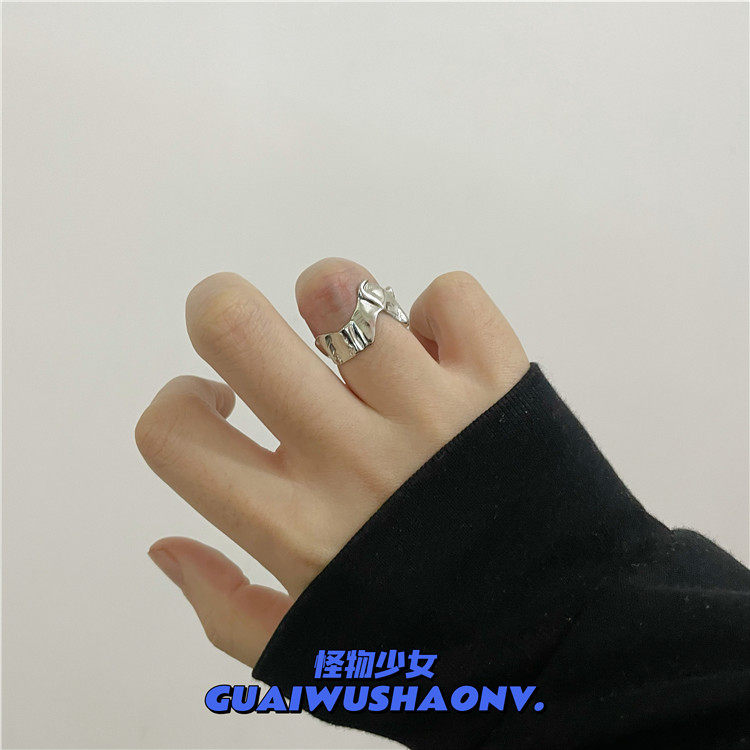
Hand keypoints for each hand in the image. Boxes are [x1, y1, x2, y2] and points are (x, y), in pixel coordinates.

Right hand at [136, 258, 528, 666]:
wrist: (580, 644)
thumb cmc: (435, 653)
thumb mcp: (316, 660)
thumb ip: (227, 610)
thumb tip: (163, 546)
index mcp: (294, 529)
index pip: (173, 431)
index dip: (179, 403)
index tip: (219, 410)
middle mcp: (351, 458)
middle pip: (233, 324)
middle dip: (221, 309)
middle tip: (258, 342)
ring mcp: (430, 412)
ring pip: (339, 289)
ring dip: (334, 303)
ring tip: (360, 347)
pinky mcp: (503, 379)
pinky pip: (449, 294)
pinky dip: (438, 315)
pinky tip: (444, 360)